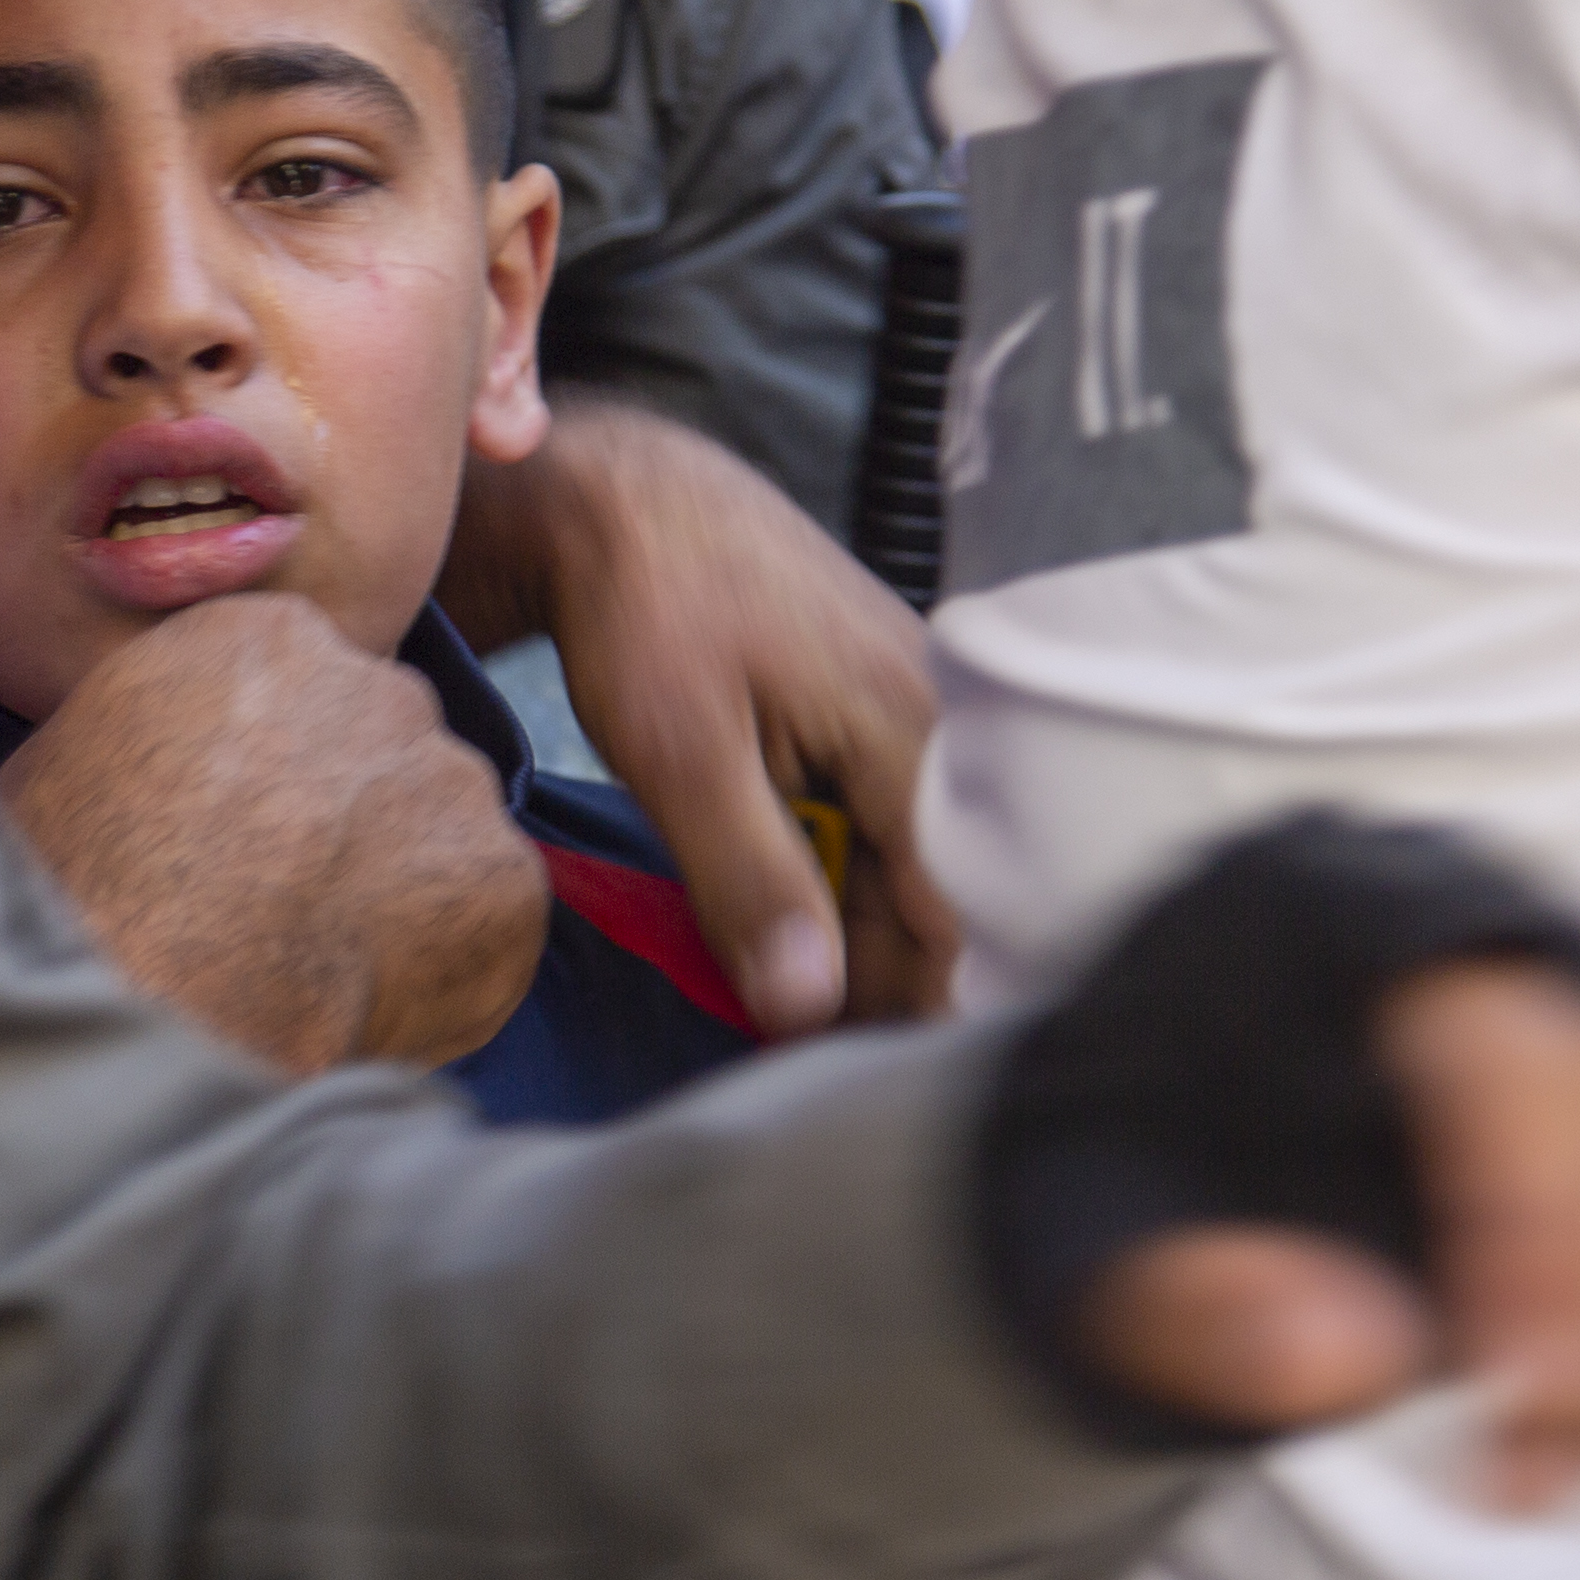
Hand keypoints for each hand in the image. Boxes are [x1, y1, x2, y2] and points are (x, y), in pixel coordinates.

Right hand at [0, 595, 543, 1074]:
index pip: (308, 692)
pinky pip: (487, 926)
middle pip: (387, 754)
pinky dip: (447, 971)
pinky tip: (368, 1007)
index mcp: (267, 637)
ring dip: (402, 896)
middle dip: (354, 825)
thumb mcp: (65, 760)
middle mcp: (378, 683)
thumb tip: (154, 765)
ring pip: (443, 837)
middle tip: (290, 909)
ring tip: (321, 971)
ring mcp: (450, 778)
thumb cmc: (74, 884)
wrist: (145, 986)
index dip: (281, 778)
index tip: (249, 839)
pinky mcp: (504, 878)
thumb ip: (152, 733)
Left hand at [450, 398, 952, 1038]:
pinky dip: (849, 886)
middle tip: (827, 1072)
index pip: (959, 913)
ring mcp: (917, 715)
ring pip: (917, 865)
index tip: (875, 1080)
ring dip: (867, 941)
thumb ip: (752, 881)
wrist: (620, 498)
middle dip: (893, 986)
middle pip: (947, 898)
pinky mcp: (879, 715)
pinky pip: (889, 825)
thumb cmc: (648, 604)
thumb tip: (809, 1009)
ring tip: (804, 1016)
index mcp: (918, 731)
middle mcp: (944, 723)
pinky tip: (802, 936)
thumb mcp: (683, 754)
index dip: (921, 1007)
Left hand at [1088, 956, 1579, 1508]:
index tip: (1514, 1390)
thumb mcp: (1088, 1245)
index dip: (1538, 1219)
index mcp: (1326, 906)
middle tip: (1525, 1474)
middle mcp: (1481, 913)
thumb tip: (1353, 1360)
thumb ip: (1190, 1308)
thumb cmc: (1118, 1175)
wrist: (1147, 1135)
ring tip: (1537, 1470)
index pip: (1491, 1036)